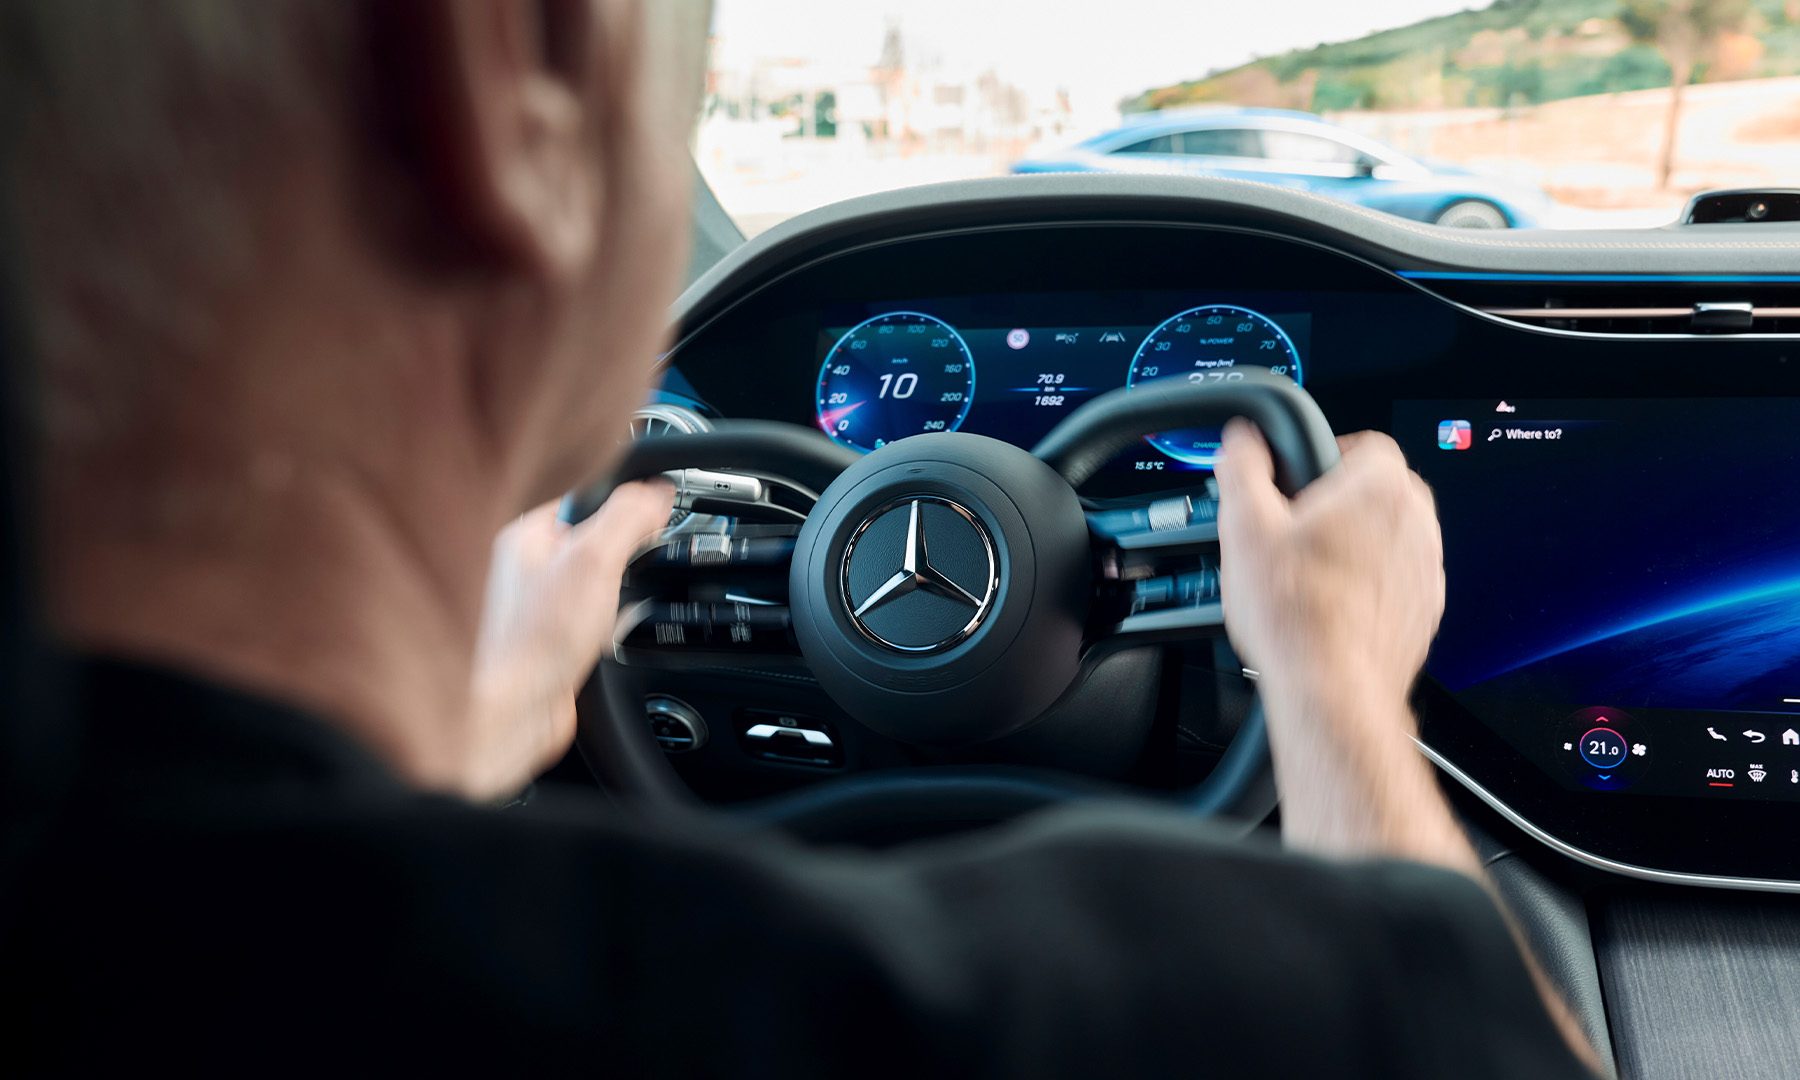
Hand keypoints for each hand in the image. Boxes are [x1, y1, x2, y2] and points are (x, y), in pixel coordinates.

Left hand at [463, 481, 673, 798]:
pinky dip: (610, 628)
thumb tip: (656, 491)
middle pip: (596, 542)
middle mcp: (528, 569)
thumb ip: (626, 516)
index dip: (625, 508)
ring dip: (619, 598)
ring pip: (597, 585)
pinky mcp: (552, 642)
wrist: (512, 712)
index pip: (587, 500)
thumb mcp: (593, 560)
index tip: (655, 520)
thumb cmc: (534, 640)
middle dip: (626, 557)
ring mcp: (539, 607)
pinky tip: (608, 639)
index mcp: (528, 537)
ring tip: (617, 612)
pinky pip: (593, 621)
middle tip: (639, 570)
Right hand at [1214, 420, 1458, 863]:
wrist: (1332, 692)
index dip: (1319, 456)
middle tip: (1293, 530)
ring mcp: (1426, 569)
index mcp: (1380, 487)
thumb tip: (1243, 441)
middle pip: (1376, 490)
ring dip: (1353, 545)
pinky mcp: (1424, 609)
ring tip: (1306, 575)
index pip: (1362, 441)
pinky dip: (1367, 586)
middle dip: (1336, 503)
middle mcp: (1416, 522)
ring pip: (1387, 536)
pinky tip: (1327, 607)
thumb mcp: (1243, 528)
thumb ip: (1242, 467)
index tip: (1294, 482)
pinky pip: (1395, 580)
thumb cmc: (1297, 617)